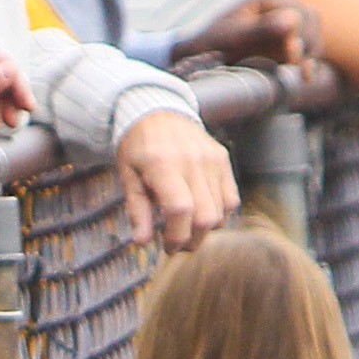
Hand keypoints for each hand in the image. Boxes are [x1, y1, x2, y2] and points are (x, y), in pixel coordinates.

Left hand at [113, 107, 239, 252]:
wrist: (157, 111)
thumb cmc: (138, 147)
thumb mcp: (128, 177)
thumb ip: (137, 210)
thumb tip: (142, 243)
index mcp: (163, 165)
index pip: (181, 210)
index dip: (176, 236)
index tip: (167, 247)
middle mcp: (192, 161)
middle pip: (205, 217)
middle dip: (192, 240)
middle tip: (177, 245)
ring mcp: (212, 160)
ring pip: (220, 212)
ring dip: (204, 230)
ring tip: (187, 229)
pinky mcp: (223, 160)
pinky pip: (231, 200)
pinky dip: (219, 215)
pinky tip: (201, 214)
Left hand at [186, 0, 318, 68]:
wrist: (193, 51)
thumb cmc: (210, 40)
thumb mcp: (233, 36)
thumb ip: (261, 29)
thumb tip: (293, 21)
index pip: (300, 13)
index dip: (303, 35)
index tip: (295, 57)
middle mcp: (275, 6)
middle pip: (309, 20)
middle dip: (309, 44)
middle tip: (302, 68)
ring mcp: (278, 22)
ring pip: (309, 33)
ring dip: (311, 51)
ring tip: (305, 73)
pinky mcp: (278, 39)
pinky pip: (300, 45)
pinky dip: (304, 59)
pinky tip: (305, 76)